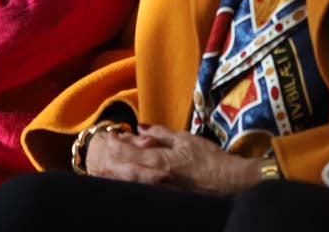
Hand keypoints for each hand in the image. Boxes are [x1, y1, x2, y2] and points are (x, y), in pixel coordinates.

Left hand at [86, 123, 259, 195]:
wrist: (227, 183)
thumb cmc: (209, 159)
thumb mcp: (185, 139)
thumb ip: (160, 134)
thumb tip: (140, 128)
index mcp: (159, 161)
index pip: (126, 153)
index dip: (114, 144)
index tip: (109, 136)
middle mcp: (154, 179)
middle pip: (121, 171)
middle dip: (107, 161)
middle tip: (100, 153)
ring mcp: (157, 191)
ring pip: (127, 184)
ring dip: (113, 175)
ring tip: (103, 168)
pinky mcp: (162, 199)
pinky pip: (138, 191)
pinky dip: (127, 185)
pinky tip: (122, 181)